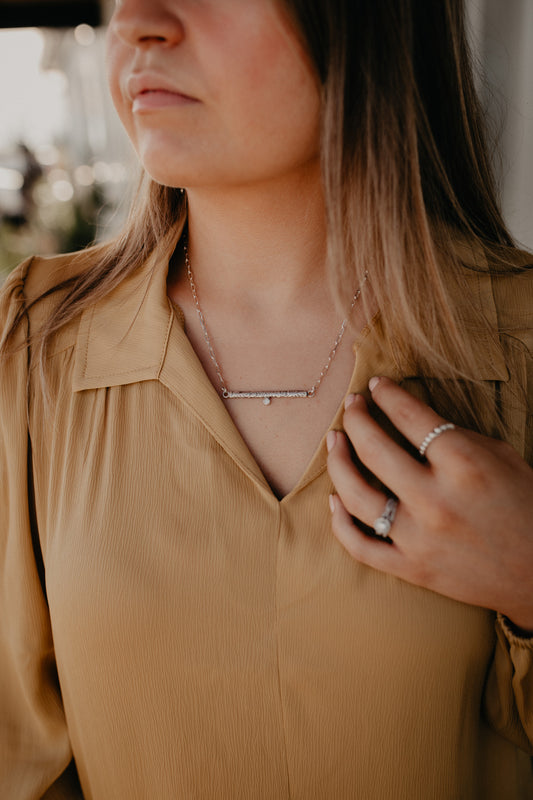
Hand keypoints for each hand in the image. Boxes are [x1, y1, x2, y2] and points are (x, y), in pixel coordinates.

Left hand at [327, 377, 532, 631]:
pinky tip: (334, 499)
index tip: (375, 385)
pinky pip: (359, 546)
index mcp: (464, 464)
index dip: (387, 394)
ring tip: (335, 441)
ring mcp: (419, 537)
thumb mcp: (501, 458)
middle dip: (356, 418)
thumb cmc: (525, 506)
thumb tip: (411, 420)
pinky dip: (340, 522)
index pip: (410, 417)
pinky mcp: (412, 569)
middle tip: (351, 406)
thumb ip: (456, 437)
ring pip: (355, 495)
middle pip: (373, 449)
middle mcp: (436, 499)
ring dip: (337, 462)